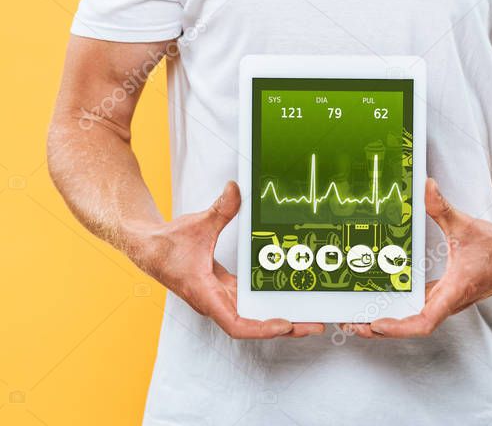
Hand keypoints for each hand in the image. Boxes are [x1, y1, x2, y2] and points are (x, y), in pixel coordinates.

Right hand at [128, 180, 324, 338]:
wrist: (149, 248)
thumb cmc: (167, 245)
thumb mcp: (197, 225)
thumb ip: (219, 210)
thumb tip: (235, 190)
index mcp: (207, 295)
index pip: (238, 323)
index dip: (263, 327)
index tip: (286, 324)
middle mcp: (216, 301)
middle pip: (254, 324)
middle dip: (285, 326)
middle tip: (316, 323)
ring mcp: (221, 296)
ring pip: (254, 314)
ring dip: (280, 315)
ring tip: (310, 313)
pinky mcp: (224, 287)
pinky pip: (250, 300)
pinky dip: (268, 300)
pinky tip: (287, 293)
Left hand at [339, 177, 491, 338]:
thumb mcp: (466, 225)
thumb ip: (442, 208)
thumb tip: (426, 186)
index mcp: (454, 291)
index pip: (424, 320)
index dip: (398, 326)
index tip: (375, 323)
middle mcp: (448, 301)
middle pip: (411, 324)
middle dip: (381, 327)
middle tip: (350, 322)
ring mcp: (446, 299)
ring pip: (414, 318)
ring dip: (387, 319)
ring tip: (357, 316)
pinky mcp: (445, 293)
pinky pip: (419, 306)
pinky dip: (400, 307)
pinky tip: (382, 297)